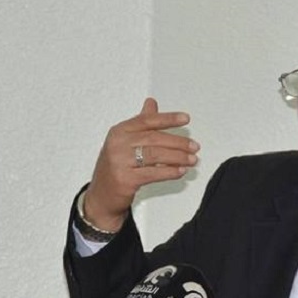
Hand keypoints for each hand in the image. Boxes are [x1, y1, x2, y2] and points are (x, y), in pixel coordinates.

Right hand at [84, 98, 199, 231]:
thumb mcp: (125, 142)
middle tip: (194, 146)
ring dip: (178, 157)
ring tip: (192, 160)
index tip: (185, 119)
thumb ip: (141, 122)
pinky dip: (170, 171)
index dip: (168, 118)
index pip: (147, 120)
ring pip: (155, 155)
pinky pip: (153, 173)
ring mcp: (119, 162)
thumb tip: (151, 103)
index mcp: (119, 131)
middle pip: (154, 138)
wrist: (102, 195)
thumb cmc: (116, 166)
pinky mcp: (125, 179)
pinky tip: (180, 171)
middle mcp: (117, 144)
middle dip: (178, 142)